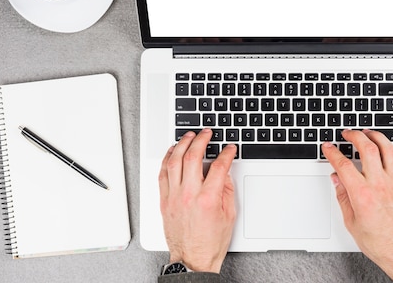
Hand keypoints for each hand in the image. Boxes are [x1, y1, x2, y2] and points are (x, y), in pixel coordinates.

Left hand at [158, 129, 236, 272]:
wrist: (193, 259)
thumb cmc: (211, 242)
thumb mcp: (229, 214)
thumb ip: (226, 189)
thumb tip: (223, 171)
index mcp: (208, 199)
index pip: (218, 166)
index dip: (226, 153)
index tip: (229, 148)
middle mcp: (189, 195)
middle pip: (193, 157)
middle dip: (201, 140)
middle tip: (206, 133)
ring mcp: (174, 197)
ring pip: (174, 161)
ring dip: (181, 144)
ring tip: (188, 136)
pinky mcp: (164, 200)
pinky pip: (162, 174)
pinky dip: (167, 159)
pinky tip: (173, 152)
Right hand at [322, 130, 392, 282]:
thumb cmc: (378, 241)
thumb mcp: (350, 220)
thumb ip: (343, 196)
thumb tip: (337, 179)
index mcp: (362, 194)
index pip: (343, 165)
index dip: (333, 152)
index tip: (329, 147)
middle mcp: (380, 184)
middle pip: (367, 148)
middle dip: (355, 136)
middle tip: (348, 133)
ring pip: (389, 150)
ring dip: (378, 137)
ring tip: (369, 134)